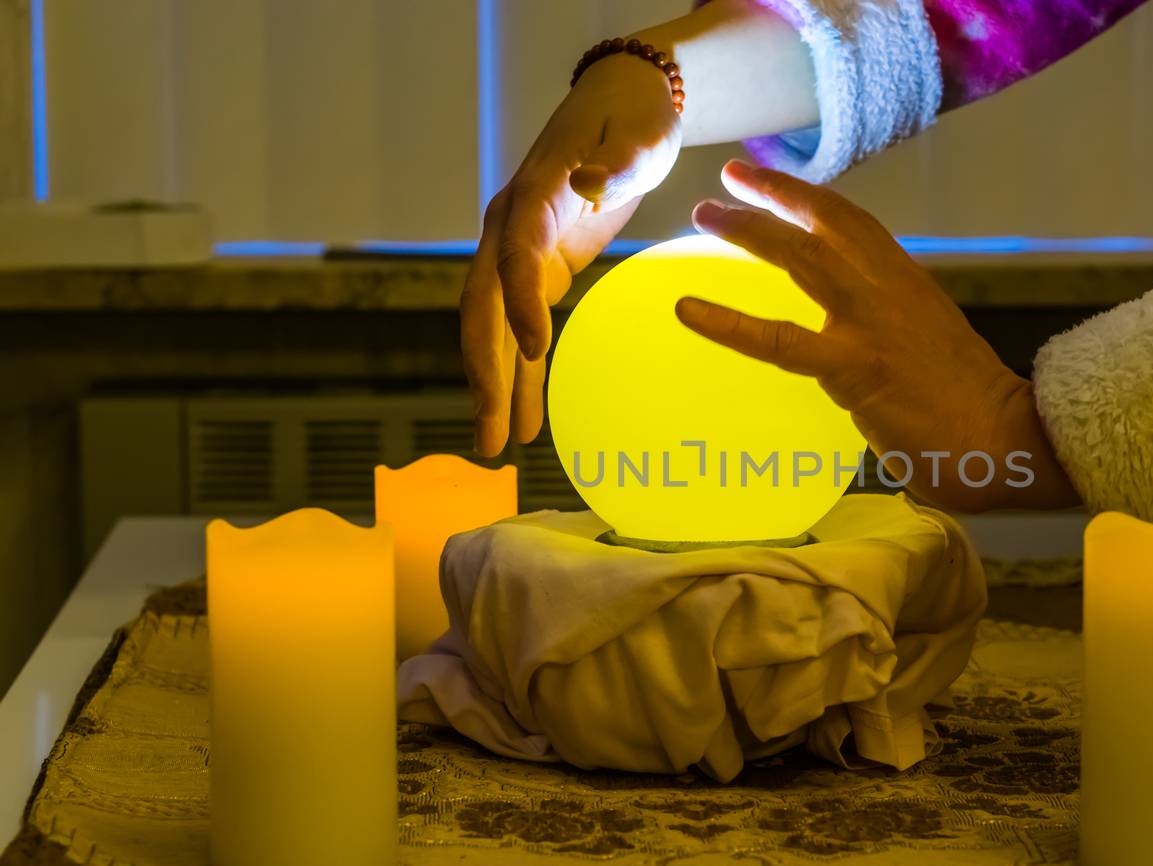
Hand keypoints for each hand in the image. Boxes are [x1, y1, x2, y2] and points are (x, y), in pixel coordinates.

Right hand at [462, 53, 682, 455]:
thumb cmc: (633, 118)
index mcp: (533, 196)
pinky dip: (524, 374)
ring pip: (495, 329)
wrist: (622, 103)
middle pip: (484, 306)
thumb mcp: (639, 134)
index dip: (518, 302)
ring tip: (497, 446)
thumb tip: (588, 183)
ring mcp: (519, 251)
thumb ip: (618, 162)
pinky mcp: (539, 268)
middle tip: (491, 432)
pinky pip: (522, 329)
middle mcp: (511, 228)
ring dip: (496, 387)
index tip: (538, 349)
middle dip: (485, 371)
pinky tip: (529, 423)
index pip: (515, 255)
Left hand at [677, 161, 1078, 511]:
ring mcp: (871, 324)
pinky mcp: (854, 365)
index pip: (853, 223)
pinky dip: (729, 322)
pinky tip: (688, 309)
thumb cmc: (972, 412)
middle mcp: (889, 289)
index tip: (768, 182)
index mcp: (908, 284)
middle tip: (725, 183)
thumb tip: (857, 353)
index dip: (807, 197)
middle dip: (771, 196)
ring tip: (705, 214)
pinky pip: (779, 339)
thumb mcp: (929, 350)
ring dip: (749, 229)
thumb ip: (890, 337)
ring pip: (801, 258)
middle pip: (824, 224)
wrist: (1007, 439)